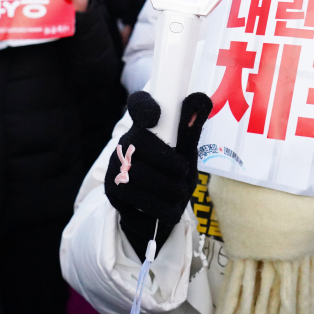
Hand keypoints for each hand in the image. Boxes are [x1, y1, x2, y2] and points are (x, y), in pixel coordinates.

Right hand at [105, 91, 211, 260]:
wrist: (156, 214)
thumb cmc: (172, 177)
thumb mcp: (186, 155)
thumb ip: (191, 131)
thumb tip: (201, 99)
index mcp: (145, 128)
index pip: (140, 106)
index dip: (144, 106)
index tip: (154, 114)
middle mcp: (125, 143)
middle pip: (139, 143)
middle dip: (167, 163)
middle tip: (184, 177)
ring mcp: (115, 166)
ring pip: (136, 174)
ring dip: (165, 189)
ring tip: (179, 196)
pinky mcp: (112, 190)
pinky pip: (134, 199)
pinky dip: (158, 208)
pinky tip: (168, 211)